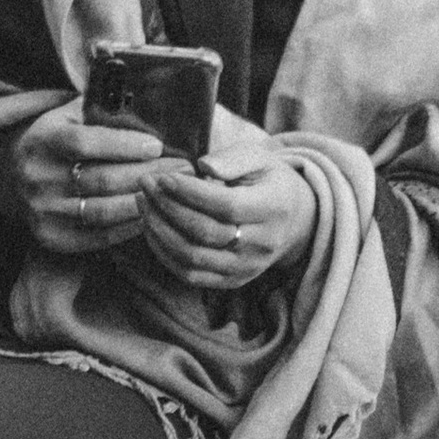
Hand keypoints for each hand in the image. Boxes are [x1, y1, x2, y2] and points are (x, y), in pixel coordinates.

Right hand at [10, 100, 162, 251]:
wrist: (9, 177)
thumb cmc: (55, 140)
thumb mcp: (65, 116)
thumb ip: (97, 106)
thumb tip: (142, 95)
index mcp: (42, 140)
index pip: (84, 143)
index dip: (122, 145)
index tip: (157, 145)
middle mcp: (37, 177)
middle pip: (101, 180)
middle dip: (148, 174)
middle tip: (184, 170)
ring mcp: (43, 210)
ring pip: (104, 211)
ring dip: (145, 202)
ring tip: (174, 192)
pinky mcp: (52, 237)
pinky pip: (99, 236)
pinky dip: (129, 227)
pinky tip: (153, 214)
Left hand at [138, 151, 319, 291]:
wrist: (294, 221)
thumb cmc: (268, 182)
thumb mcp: (259, 158)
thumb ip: (232, 158)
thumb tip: (204, 167)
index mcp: (273, 209)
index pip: (226, 206)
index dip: (189, 192)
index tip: (161, 176)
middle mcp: (262, 244)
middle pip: (204, 232)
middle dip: (167, 207)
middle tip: (145, 184)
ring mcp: (247, 267)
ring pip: (193, 257)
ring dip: (160, 231)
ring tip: (144, 204)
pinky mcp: (232, 281)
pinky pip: (190, 275)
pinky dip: (164, 254)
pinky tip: (152, 229)